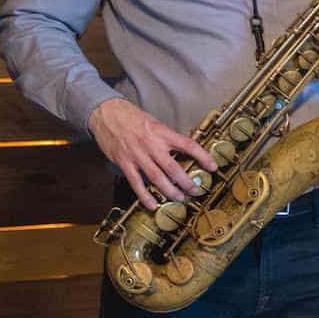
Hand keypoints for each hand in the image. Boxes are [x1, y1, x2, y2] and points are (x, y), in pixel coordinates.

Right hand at [88, 97, 216, 210]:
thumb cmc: (132, 117)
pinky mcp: (124, 163)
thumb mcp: (155, 123)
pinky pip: (136, 183)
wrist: (105, 113)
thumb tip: (183, 152)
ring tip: (180, 198)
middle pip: (173, 168)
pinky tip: (153, 204)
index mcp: (162, 133)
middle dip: (186, 182)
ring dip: (170, 191)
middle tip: (195, 190)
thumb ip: (167, 138)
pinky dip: (145, 195)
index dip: (203, 156)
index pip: (188, 145)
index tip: (213, 167)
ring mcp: (137, 155)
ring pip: (157, 178)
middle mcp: (151, 145)